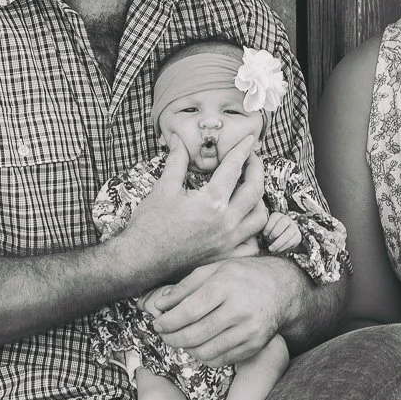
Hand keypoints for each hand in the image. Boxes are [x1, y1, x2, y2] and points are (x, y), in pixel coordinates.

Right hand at [119, 134, 267, 275]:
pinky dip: (253, 231)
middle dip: (257, 169)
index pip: (234, 169)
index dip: (242, 150)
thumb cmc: (150, 225)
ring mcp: (228, 243)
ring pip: (259, 218)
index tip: (249, 140)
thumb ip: (177, 161)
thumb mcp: (164, 188)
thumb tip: (178, 139)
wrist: (141, 260)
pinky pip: (251, 245)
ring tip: (250, 189)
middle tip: (252, 159)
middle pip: (255, 190)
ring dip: (259, 200)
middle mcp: (226, 223)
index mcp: (212, 202)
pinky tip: (244, 221)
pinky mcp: (224, 257)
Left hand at [144, 256, 293, 366]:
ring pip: (205, 351)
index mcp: (227, 285)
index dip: (168, 322)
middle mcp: (239, 309)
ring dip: (186, 349)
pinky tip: (199, 345)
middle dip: (172, 338)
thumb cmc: (244, 276)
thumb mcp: (215, 269)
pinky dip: (204, 356)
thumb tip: (159, 304)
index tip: (158, 324)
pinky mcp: (255, 345)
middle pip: (194, 334)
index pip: (189, 311)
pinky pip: (220, 360)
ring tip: (180, 340)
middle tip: (164, 335)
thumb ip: (186, 286)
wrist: (283, 289)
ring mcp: (249, 330)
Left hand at [263, 212, 301, 253]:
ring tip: (271, 249)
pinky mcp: (297, 236)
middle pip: (284, 222)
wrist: (280, 241)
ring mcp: (294, 228)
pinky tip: (277, 250)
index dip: (269, 225)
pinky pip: (292, 242)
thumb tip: (253, 226)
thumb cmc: (269, 234)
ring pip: (289, 233)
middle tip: (269, 239)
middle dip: (276, 231)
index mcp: (278, 216)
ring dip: (279, 242)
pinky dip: (283, 247)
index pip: (275, 216)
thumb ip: (260, 227)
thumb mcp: (264, 229)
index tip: (264, 234)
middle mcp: (288, 219)